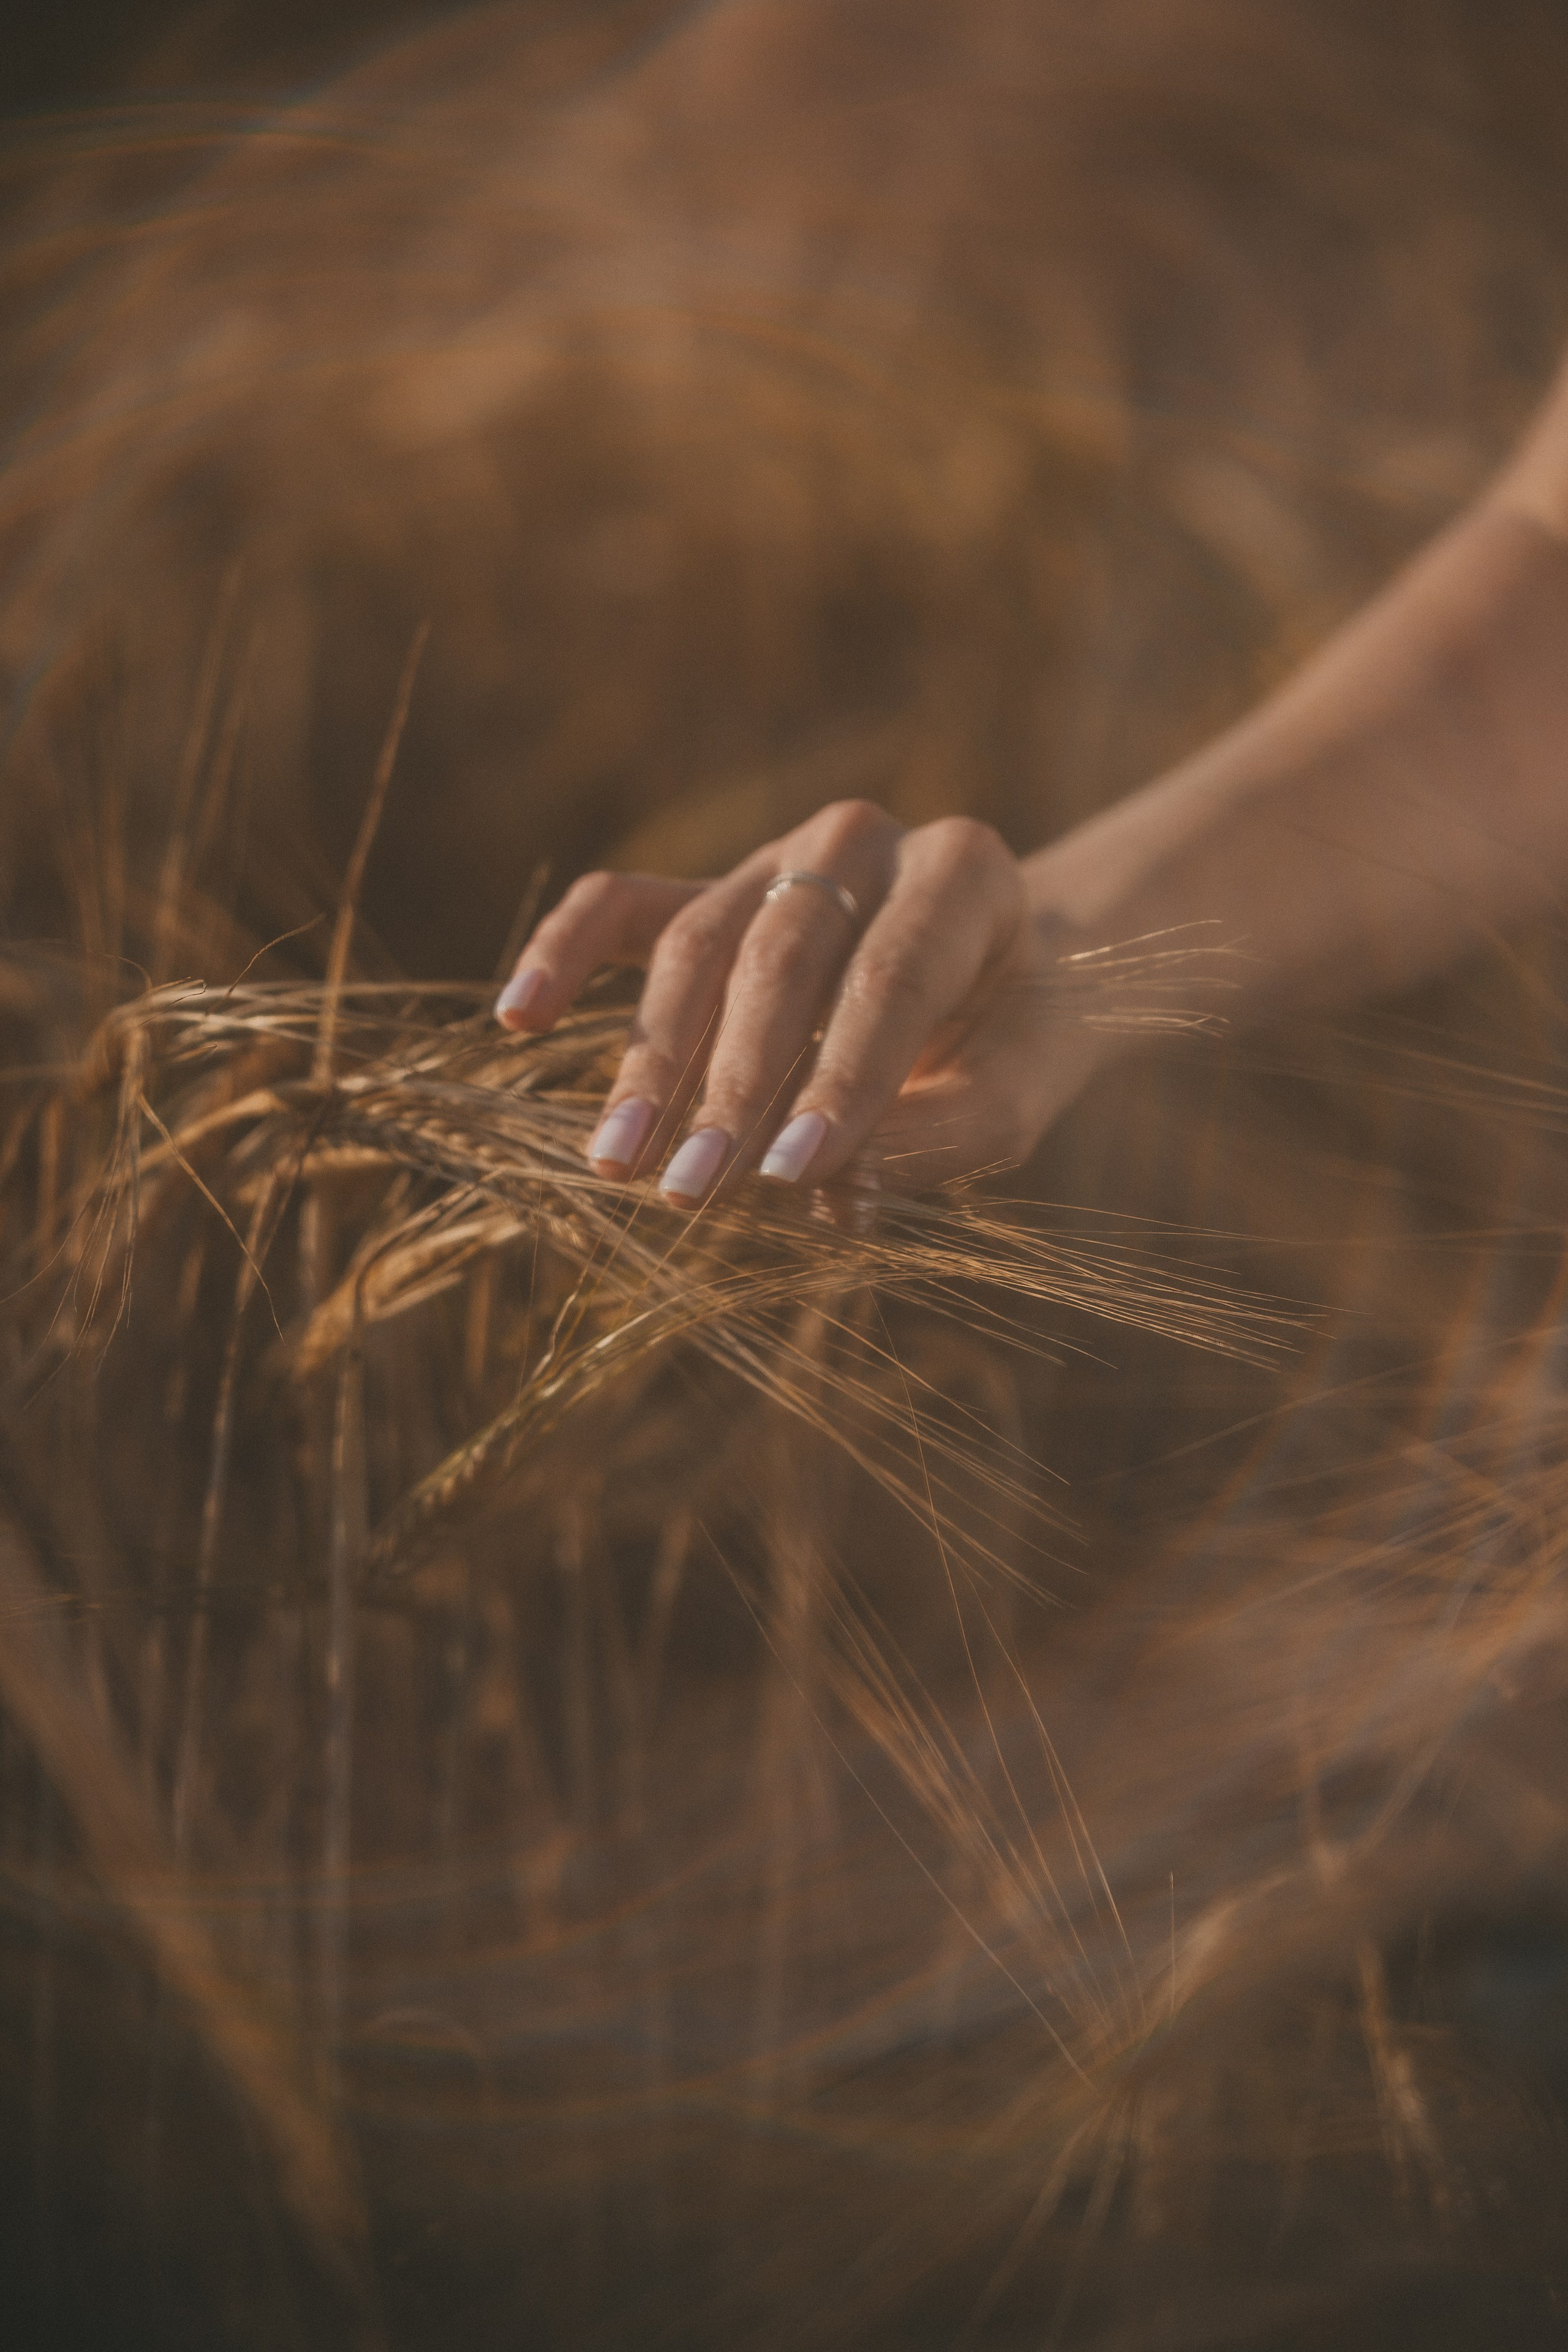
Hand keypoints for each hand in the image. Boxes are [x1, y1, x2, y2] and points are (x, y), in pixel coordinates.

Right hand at [494, 799, 1100, 1201]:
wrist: (1009, 969)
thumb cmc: (1013, 1038)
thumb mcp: (1018, 1090)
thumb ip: (943, 1134)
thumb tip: (829, 1190)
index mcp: (961, 874)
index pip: (890, 977)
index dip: (840, 1079)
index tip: (791, 1178)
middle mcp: (861, 843)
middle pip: (779, 958)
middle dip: (730, 1085)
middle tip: (689, 1193)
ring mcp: (775, 859)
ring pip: (695, 945)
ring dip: (650, 1062)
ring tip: (614, 1164)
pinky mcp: (708, 888)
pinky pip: (622, 906)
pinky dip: (566, 952)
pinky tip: (520, 1016)